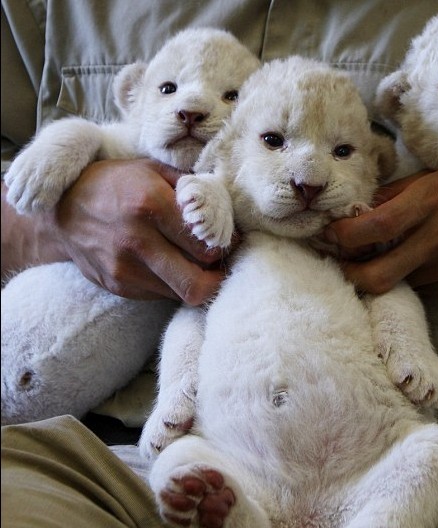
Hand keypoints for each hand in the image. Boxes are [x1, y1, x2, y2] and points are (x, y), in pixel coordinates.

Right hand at [53, 159, 229, 303]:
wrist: (59, 210)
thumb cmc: (113, 184)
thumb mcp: (152, 170)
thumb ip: (192, 189)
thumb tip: (227, 212)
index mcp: (150, 205)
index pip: (207, 246)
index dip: (225, 247)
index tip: (227, 241)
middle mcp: (137, 241)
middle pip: (198, 283)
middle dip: (216, 276)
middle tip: (218, 262)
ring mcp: (125, 269)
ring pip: (181, 293)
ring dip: (195, 280)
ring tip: (193, 261)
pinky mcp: (119, 286)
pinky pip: (161, 294)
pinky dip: (172, 283)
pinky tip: (166, 264)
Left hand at [324, 168, 437, 296]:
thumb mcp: (436, 178)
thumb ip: (393, 196)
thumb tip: (353, 214)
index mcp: (432, 200)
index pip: (372, 228)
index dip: (342, 236)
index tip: (330, 235)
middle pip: (377, 276)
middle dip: (350, 275)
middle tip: (342, 265)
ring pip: (397, 285)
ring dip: (381, 275)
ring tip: (381, 258)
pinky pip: (420, 290)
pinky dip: (409, 279)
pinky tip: (415, 264)